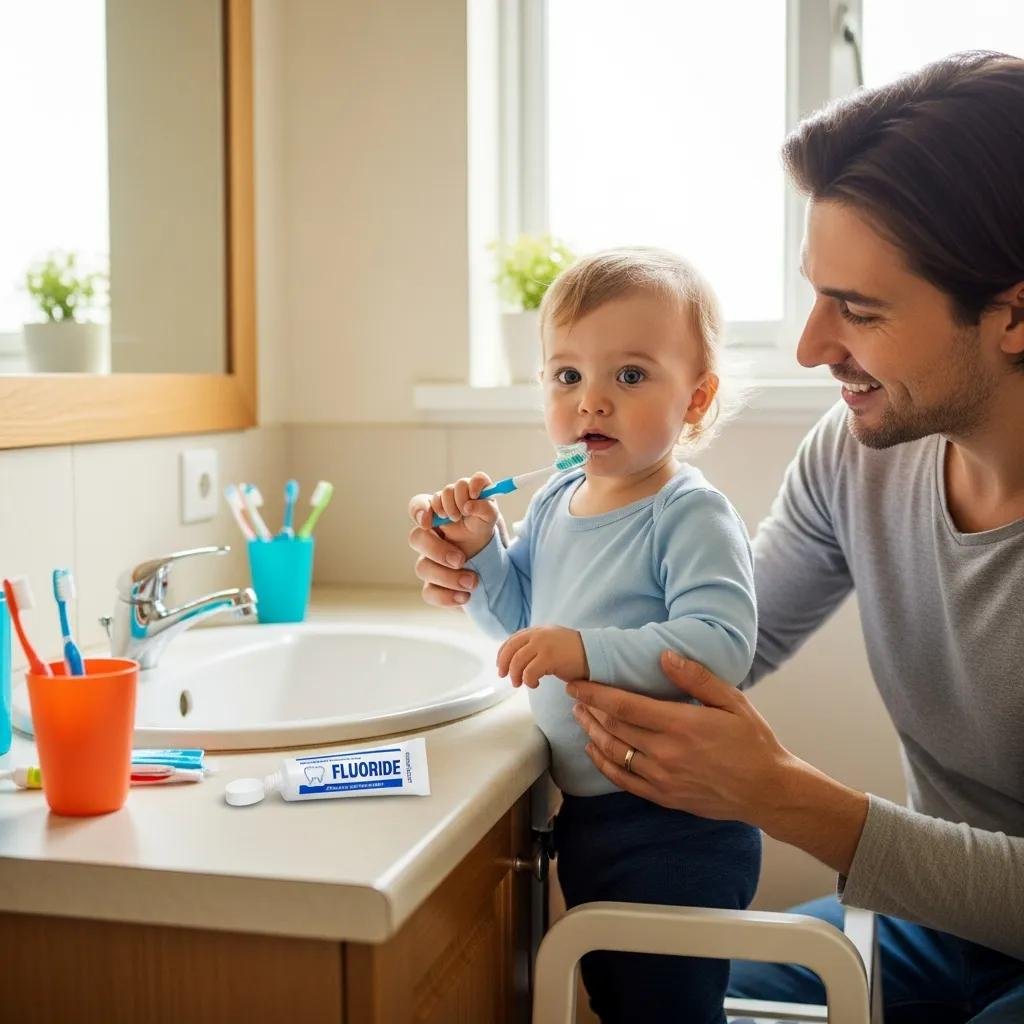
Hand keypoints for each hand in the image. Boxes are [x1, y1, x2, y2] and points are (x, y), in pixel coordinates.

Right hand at [407, 480, 507, 609]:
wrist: (497, 567)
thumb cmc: (486, 534)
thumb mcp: (491, 516)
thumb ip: (485, 502)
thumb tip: (474, 501)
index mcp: (440, 515)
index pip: (419, 505)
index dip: (420, 510)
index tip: (434, 518)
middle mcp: (431, 538)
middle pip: (416, 537)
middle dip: (437, 548)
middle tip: (461, 558)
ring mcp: (430, 562)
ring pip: (422, 567)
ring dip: (448, 575)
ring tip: (474, 581)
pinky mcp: (434, 586)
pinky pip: (429, 593)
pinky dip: (448, 596)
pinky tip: (466, 595)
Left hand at [497, 626, 587, 686]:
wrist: (594, 653)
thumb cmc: (573, 652)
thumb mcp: (551, 642)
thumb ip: (535, 644)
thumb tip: (517, 658)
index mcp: (537, 630)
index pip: (512, 640)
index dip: (503, 654)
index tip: (500, 666)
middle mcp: (538, 634)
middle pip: (510, 650)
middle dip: (504, 665)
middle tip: (505, 677)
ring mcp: (543, 645)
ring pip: (517, 662)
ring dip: (515, 676)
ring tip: (520, 684)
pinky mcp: (549, 658)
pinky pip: (529, 672)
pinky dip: (528, 681)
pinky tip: (535, 685)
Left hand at [567, 650, 870, 874]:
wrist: (769, 791)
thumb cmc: (753, 742)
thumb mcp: (733, 702)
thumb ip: (697, 678)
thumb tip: (664, 655)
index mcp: (681, 725)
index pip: (624, 706)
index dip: (595, 693)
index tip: (576, 683)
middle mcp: (666, 753)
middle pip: (613, 728)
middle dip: (589, 709)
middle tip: (574, 694)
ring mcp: (662, 778)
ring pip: (613, 753)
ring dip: (592, 733)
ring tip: (580, 716)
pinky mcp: (663, 797)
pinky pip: (623, 780)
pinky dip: (603, 764)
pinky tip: (594, 749)